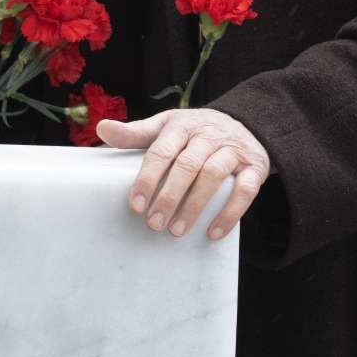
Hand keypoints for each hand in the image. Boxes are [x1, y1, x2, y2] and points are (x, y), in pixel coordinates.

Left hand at [97, 108, 268, 241]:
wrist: (245, 124)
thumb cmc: (195, 132)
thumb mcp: (166, 127)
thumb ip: (135, 133)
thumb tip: (101, 129)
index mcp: (181, 125)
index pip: (162, 151)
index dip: (147, 178)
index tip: (135, 206)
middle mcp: (207, 135)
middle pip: (187, 165)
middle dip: (169, 197)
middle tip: (153, 224)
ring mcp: (232, 149)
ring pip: (213, 175)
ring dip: (195, 206)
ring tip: (177, 231)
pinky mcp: (254, 166)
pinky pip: (245, 190)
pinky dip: (230, 213)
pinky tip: (213, 233)